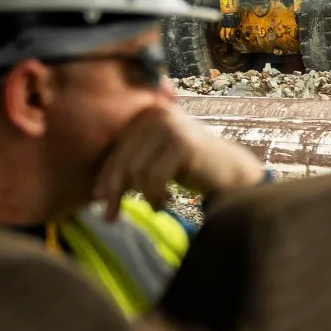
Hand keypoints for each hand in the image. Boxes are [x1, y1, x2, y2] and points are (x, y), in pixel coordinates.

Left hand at [91, 104, 265, 218]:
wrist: (233, 172)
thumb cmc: (192, 167)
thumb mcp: (156, 160)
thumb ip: (131, 164)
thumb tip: (97, 192)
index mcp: (147, 113)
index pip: (117, 148)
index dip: (106, 176)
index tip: (100, 201)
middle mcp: (157, 114)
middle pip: (124, 159)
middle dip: (116, 191)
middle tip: (110, 217)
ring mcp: (171, 126)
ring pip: (137, 171)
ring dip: (144, 195)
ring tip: (156, 204)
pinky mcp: (182, 144)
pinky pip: (154, 178)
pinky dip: (156, 196)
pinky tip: (166, 202)